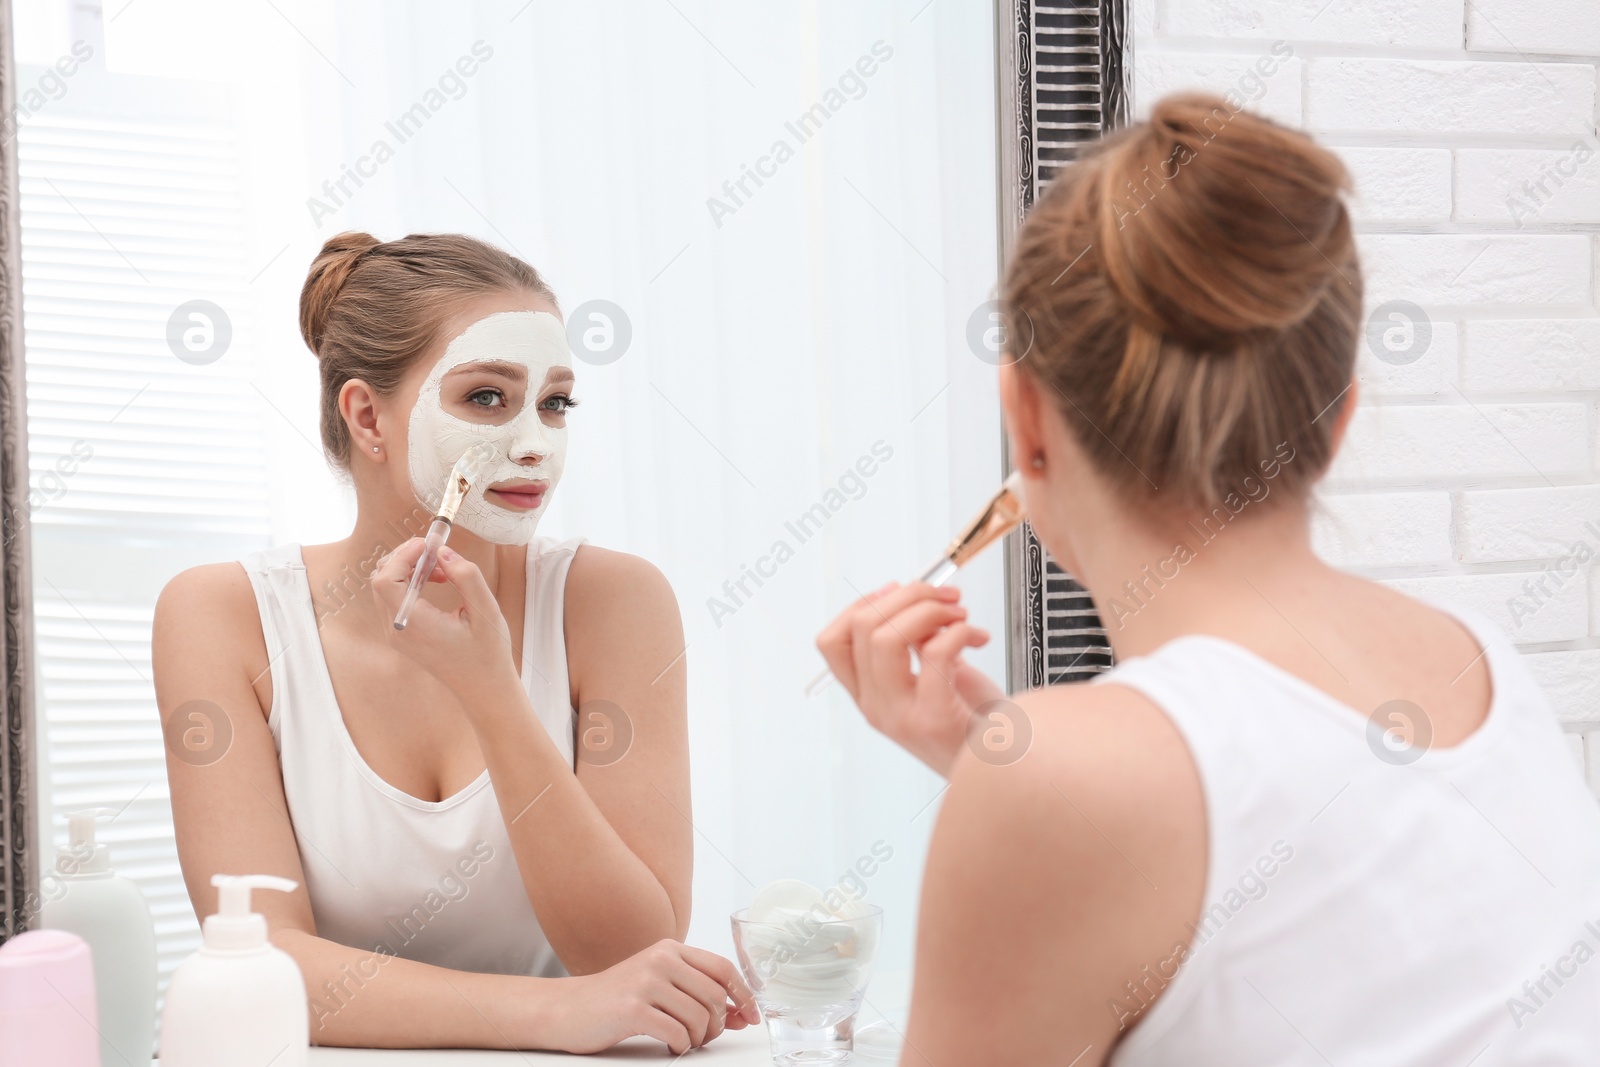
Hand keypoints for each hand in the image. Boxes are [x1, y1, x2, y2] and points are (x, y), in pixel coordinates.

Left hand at [370, 537, 517, 700]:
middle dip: (406, 557)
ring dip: (409, 568)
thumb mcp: (486, 611)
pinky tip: (438, 580)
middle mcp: (397, 630)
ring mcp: (396, 633)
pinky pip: (394, 597)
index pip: (386, 580)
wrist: (483, 687)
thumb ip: (466, 577)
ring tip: (443, 568)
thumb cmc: (488, 653)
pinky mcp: (400, 634)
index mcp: (415, 626)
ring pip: (385, 586)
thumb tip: (444, 552)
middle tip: (438, 551)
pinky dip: (411, 581)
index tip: (430, 544)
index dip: (403, 555)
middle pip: (381, 579)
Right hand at [546, 939, 759, 1054]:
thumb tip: (740, 1012)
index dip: (743, 994)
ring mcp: (645, 982)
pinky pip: (677, 1033)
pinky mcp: (632, 1008)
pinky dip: (680, 1046)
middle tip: (705, 1037)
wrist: (566, 1008)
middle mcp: (660, 959)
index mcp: (670, 949)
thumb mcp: (658, 983)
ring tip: (684, 1040)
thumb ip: (696, 992)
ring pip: (699, 1017)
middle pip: (715, 996)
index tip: (751, 1015)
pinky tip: (670, 1045)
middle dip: (718, 1024)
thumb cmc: (616, 999)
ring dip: (699, 1038)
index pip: (723, 968)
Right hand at [816, 582, 1006, 775]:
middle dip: (909, 596)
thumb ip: (916, 642)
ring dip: (930, 610)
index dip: (862, 604)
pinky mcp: (934, 719)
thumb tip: (911, 595)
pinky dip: (958, 631)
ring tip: (960, 614)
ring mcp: (901, 716)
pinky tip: (976, 636)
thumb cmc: (976, 722)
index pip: (832, 643)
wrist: (1009, 766)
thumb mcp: (936, 675)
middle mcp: (876, 708)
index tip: (897, 589)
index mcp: (869, 697)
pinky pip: (935, 653)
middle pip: (863, 629)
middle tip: (946, 597)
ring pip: (887, 637)